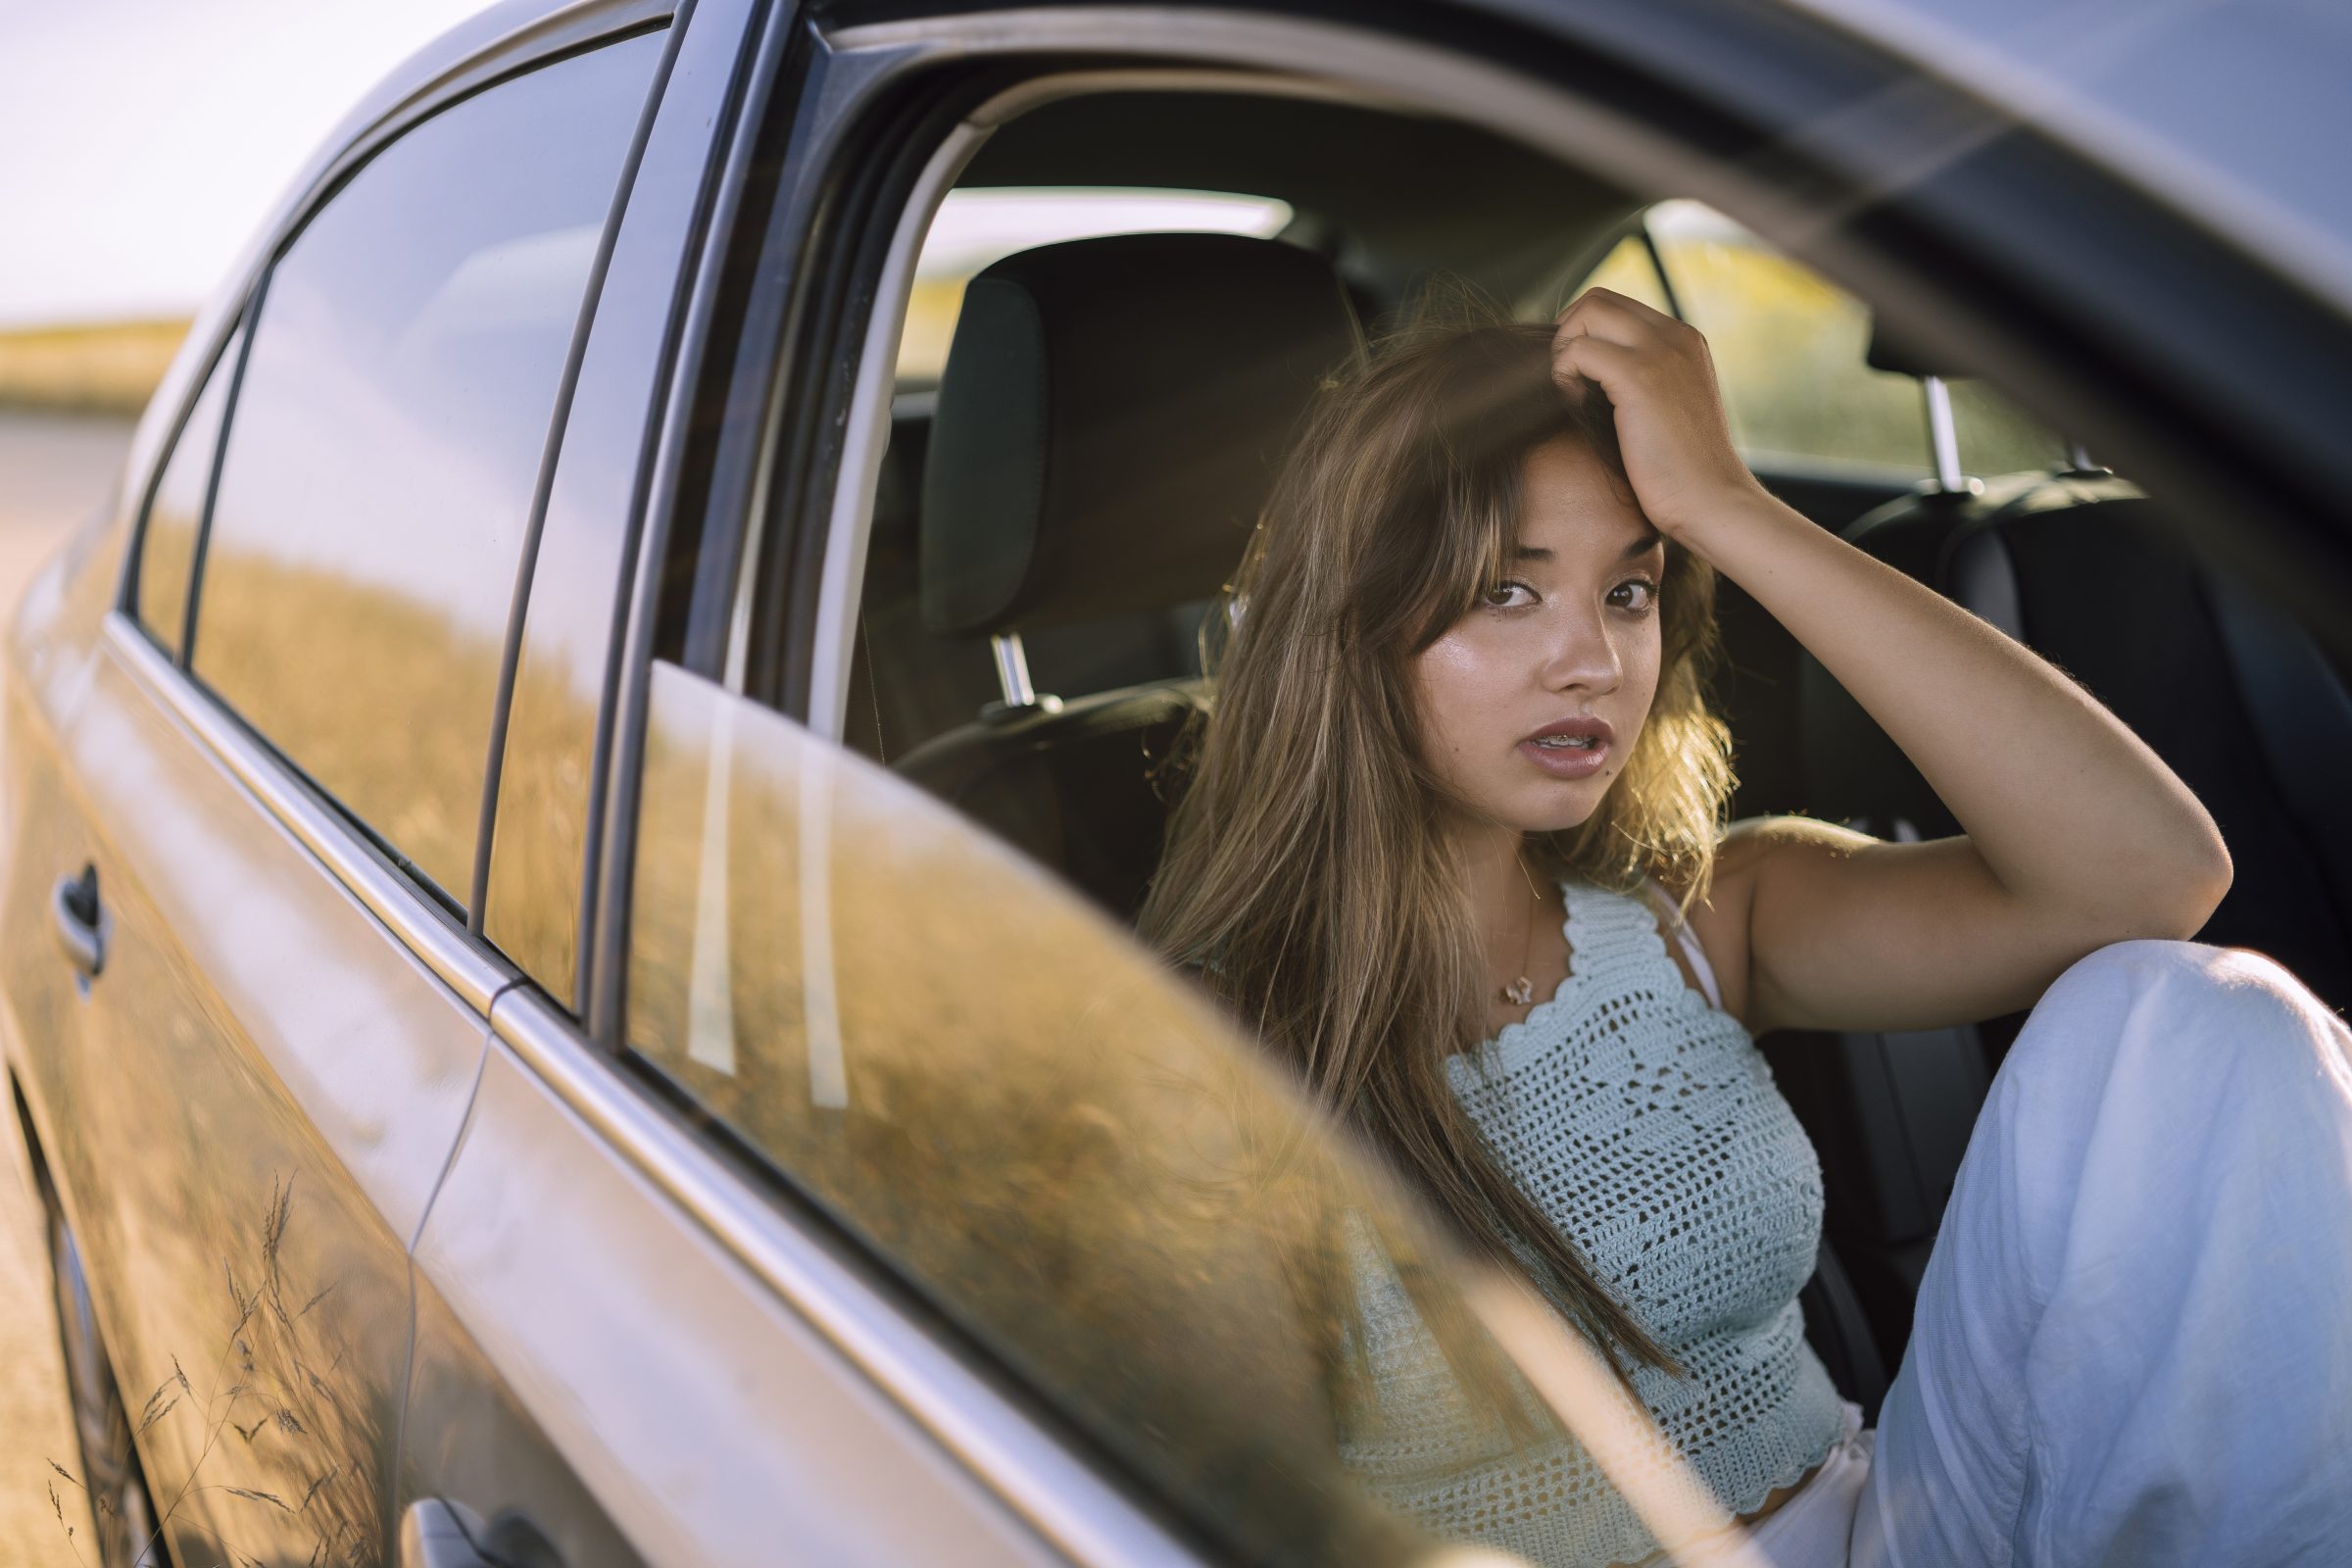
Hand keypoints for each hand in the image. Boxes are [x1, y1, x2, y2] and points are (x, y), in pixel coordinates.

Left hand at [1550, 287, 1769, 541]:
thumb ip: (1641, 382)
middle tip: (1567, 382)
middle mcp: (1674, 336)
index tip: (1579, 377)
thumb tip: (1588, 373)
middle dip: (1567, 335)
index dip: (1584, 335)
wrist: (1714, 503)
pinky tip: (1576, 406)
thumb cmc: (1683, 474)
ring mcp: (1660, 352)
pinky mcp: (1639, 377)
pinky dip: (1564, 375)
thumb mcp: (1667, 411)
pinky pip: (1577, 350)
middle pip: (1597, 299)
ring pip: (1586, 313)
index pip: (1616, 306)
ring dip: (1564, 351)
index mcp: (1683, 341)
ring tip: (1573, 393)